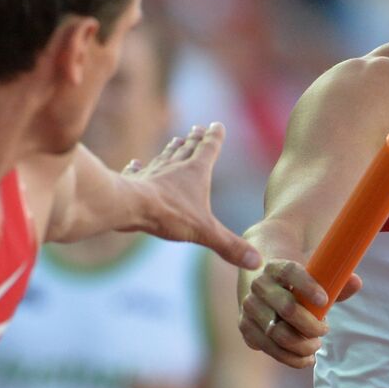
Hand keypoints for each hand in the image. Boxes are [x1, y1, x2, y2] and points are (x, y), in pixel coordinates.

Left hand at [124, 123, 259, 270]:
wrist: (130, 206)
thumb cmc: (170, 214)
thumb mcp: (205, 232)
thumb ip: (230, 246)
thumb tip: (258, 262)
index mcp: (195, 172)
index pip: (208, 149)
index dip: (214, 137)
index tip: (217, 125)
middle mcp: (174, 167)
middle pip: (187, 150)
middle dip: (194, 140)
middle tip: (197, 129)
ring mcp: (152, 174)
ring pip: (165, 157)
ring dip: (171, 149)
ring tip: (176, 140)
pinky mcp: (134, 182)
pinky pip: (137, 172)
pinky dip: (138, 167)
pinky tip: (136, 163)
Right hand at [238, 257, 359, 368]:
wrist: (265, 286)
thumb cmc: (296, 284)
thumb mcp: (313, 277)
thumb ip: (335, 281)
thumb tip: (356, 283)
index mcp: (275, 266)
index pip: (290, 272)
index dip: (308, 286)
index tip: (325, 301)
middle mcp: (258, 285)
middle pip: (287, 308)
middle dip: (311, 325)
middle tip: (325, 329)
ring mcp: (249, 308)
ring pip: (277, 333)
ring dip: (302, 344)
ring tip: (316, 345)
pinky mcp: (246, 328)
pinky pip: (269, 349)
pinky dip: (291, 358)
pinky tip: (306, 358)